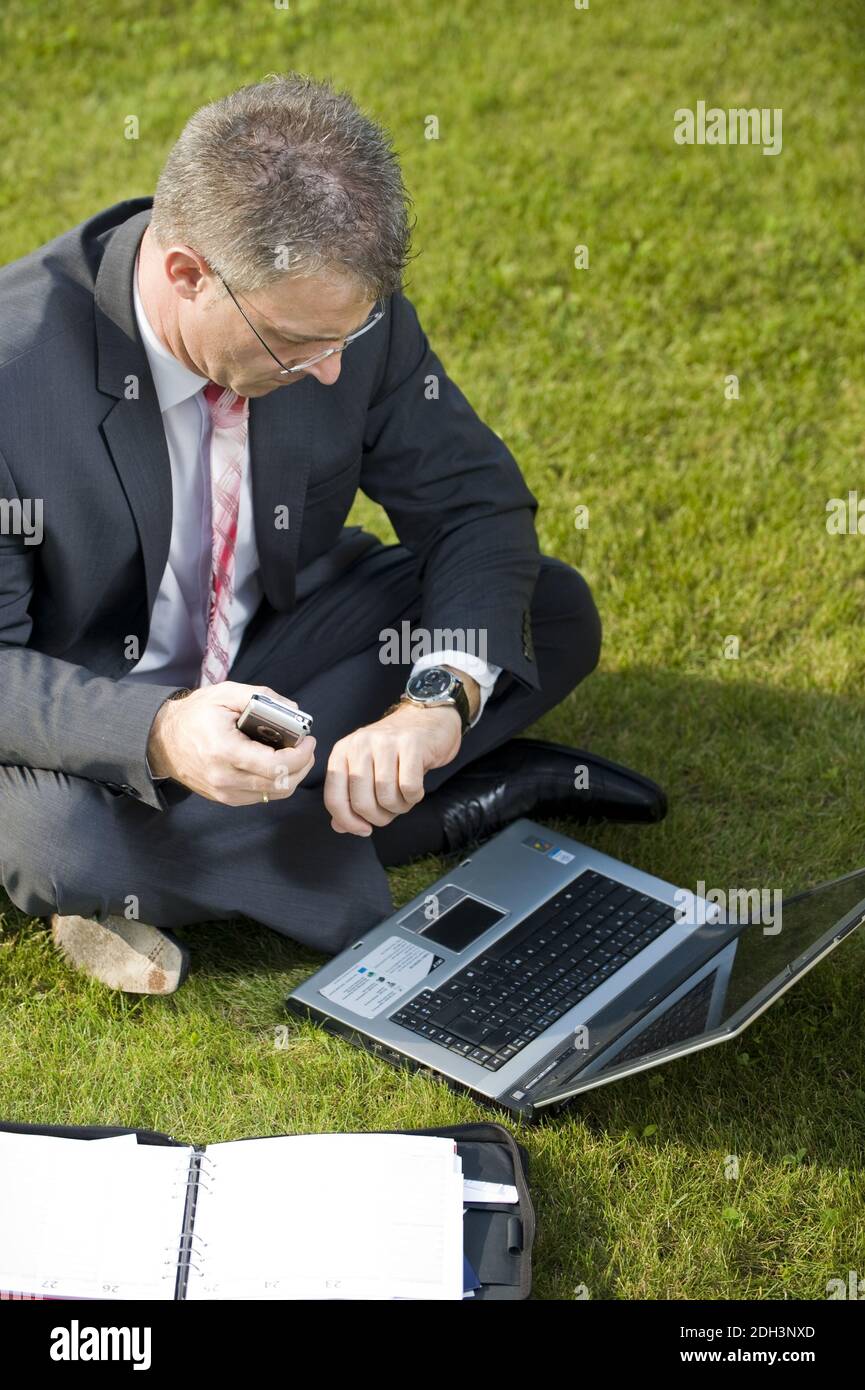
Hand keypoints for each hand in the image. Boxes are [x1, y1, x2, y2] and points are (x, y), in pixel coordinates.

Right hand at [146, 681, 316, 805]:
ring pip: (275, 794)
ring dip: (292, 775)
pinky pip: (261, 796)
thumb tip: (293, 709)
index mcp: (225, 751)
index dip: (300, 755)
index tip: (308, 739)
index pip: (276, 766)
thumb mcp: (225, 694)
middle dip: (302, 765)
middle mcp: (225, 778)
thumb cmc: (194, 715)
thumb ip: (261, 697)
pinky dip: (276, 781)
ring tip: (294, 753)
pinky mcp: (226, 798)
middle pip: (281, 784)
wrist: (162, 740)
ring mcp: (225, 793)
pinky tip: (275, 763)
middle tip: (306, 746)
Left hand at [324, 701, 461, 835]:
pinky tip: (416, 789)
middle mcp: (360, 744)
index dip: (348, 821)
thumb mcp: (367, 770)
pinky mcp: (411, 744)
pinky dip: (414, 797)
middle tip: (389, 813)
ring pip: (386, 796)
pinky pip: (409, 787)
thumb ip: (350, 798)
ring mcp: (385, 742)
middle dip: (378, 817)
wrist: (429, 718)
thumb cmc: (396, 750)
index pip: (334, 797)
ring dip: (398, 807)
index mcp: (343, 751)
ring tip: (404, 799)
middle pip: (361, 801)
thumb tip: (340, 826)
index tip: (363, 830)